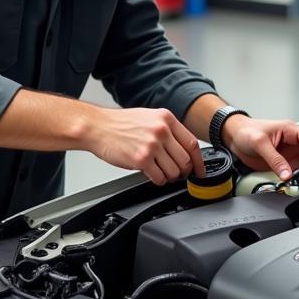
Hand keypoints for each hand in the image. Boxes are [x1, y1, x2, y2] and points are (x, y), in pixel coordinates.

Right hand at [86, 107, 205, 185]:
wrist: (98, 127)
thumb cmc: (120, 124)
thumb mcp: (149, 117)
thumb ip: (167, 129)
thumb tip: (183, 147)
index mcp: (166, 119)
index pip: (192, 143)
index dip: (199, 161)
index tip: (200, 170)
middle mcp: (161, 131)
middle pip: (185, 160)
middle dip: (184, 172)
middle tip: (179, 174)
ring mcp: (152, 145)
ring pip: (174, 171)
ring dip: (170, 177)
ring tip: (163, 174)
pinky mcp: (141, 159)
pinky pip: (159, 177)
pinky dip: (159, 180)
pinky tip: (153, 176)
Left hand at [222, 117, 298, 186]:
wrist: (233, 136)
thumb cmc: (245, 131)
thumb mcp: (259, 143)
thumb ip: (274, 160)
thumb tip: (287, 174)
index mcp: (291, 130)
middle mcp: (293, 141)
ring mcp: (289, 152)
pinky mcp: (283, 162)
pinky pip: (296, 171)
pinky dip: (298, 179)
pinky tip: (295, 184)